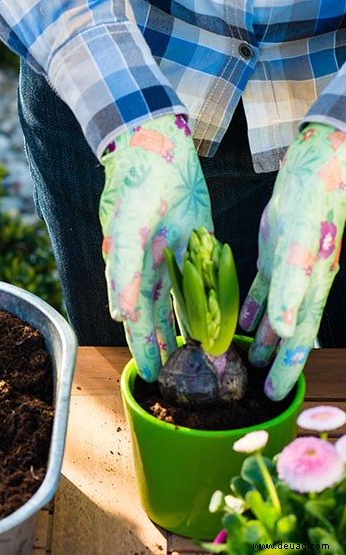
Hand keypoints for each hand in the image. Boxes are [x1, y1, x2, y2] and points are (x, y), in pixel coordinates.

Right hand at [99, 114, 212, 381]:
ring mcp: (171, 255)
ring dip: (183, 328)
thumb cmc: (133, 186)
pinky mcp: (192, 241)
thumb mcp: (125, 229)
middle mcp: (147, 266)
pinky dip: (205, 299)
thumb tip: (120, 315)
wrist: (154, 145)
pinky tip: (214, 315)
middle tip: (172, 376)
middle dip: (161, 345)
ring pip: (178, 301)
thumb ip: (123, 273)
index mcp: (126, 267)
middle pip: (155, 316)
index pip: (133, 317)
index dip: (141, 345)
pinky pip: (199, 278)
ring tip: (192, 356)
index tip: (150, 374)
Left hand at [240, 123, 345, 400]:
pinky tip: (243, 320)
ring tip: (247, 360)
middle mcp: (302, 283)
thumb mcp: (299, 243)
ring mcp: (290, 268)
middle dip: (275, 361)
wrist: (317, 167)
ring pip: (275, 312)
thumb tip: (282, 326)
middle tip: (257, 387)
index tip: (275, 394)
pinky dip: (252, 305)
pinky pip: (263, 286)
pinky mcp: (277, 252)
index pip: (299, 337)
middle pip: (288, 332)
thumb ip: (292, 285)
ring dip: (263, 337)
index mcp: (310, 287)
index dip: (288, 367)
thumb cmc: (313, 202)